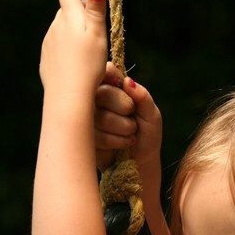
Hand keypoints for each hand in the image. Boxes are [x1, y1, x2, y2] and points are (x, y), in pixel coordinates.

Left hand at [39, 0, 107, 99]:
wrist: (68, 95)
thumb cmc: (88, 66)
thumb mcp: (98, 35)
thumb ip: (96, 11)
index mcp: (69, 17)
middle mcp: (55, 27)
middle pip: (65, 10)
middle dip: (78, 8)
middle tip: (93, 16)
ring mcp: (49, 44)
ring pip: (60, 28)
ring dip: (72, 28)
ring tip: (87, 42)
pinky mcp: (46, 60)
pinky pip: (56, 46)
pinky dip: (66, 45)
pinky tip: (75, 58)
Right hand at [95, 63, 162, 178]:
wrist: (141, 163)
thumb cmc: (147, 135)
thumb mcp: (151, 115)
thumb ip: (142, 97)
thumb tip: (128, 81)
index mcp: (111, 87)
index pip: (105, 71)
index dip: (117, 83)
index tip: (130, 98)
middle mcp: (95, 99)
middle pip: (101, 93)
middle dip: (124, 107)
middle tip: (133, 117)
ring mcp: (86, 118)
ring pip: (98, 116)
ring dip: (122, 127)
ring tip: (130, 133)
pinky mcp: (82, 136)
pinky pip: (94, 134)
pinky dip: (114, 141)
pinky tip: (121, 145)